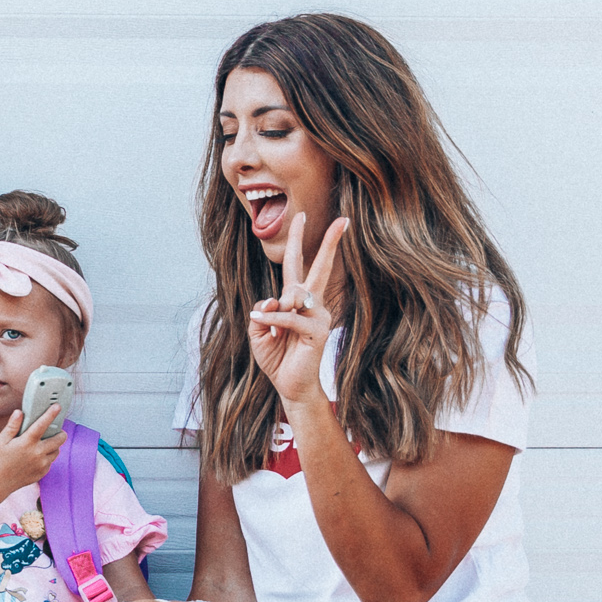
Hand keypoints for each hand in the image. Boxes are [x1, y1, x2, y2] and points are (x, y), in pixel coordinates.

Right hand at [0, 403, 67, 493]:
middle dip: (61, 433)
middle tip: (58, 430)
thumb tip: (20, 412)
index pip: (42, 425)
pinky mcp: (43, 472)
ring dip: (54, 446)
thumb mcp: (2, 440)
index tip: (57, 407)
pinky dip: (48, 457)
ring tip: (45, 444)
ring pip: (57, 451)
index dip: (51, 414)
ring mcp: (41, 464)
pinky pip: (50, 462)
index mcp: (27, 442)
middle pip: (59, 439)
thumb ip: (12, 425)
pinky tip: (38, 456)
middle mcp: (37, 453)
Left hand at [248, 211, 347, 409]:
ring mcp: (319, 316)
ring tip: (271, 331)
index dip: (298, 240)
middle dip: (330, 242)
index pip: (298, 264)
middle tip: (343, 219)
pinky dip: (276, 322)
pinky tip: (271, 330)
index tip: (302, 216)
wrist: (290, 386)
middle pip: (320, 267)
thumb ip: (262, 312)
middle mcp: (312, 304)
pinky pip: (291, 318)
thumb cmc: (277, 357)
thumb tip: (274, 300)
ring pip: (294, 296)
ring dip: (277, 311)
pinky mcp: (320, 331)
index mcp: (297, 299)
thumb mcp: (258, 331)